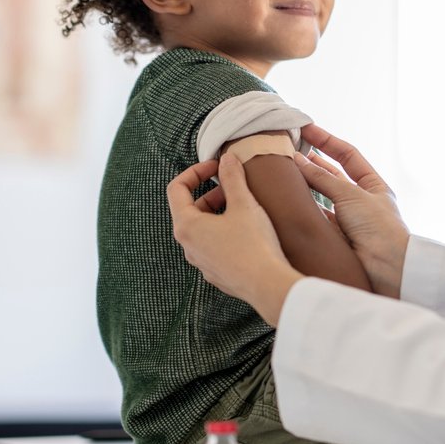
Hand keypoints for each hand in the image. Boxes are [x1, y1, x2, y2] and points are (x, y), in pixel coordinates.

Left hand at [165, 155, 303, 324]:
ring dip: (219, 213)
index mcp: (187, 226)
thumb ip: (233, 178)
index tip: (216, 167)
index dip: (195, 172)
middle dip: (211, 193)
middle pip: (190, 210)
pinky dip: (225, 232)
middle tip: (235, 188)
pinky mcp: (216, 273)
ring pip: (203, 229)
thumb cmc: (254, 245)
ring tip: (244, 209)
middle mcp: (188, 245)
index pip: (176, 189)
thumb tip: (227, 159)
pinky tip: (248, 233)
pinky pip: (214, 246)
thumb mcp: (244, 204)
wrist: (267, 285)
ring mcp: (201, 262)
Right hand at [296, 124, 410, 297]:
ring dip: (304, 185)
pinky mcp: (337, 237)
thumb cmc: (379, 228)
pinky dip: (304, 209)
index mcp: (374, 186)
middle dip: (311, 162)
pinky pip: (317, 218)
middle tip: (288, 148)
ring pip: (322, 197)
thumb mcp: (351, 196)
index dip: (327, 140)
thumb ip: (323, 179)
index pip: (347, 155)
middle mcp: (361, 201)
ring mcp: (349, 220)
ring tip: (282, 171)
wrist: (387, 268)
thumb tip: (297, 160)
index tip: (305, 128)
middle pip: (332, 175)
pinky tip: (288, 200)